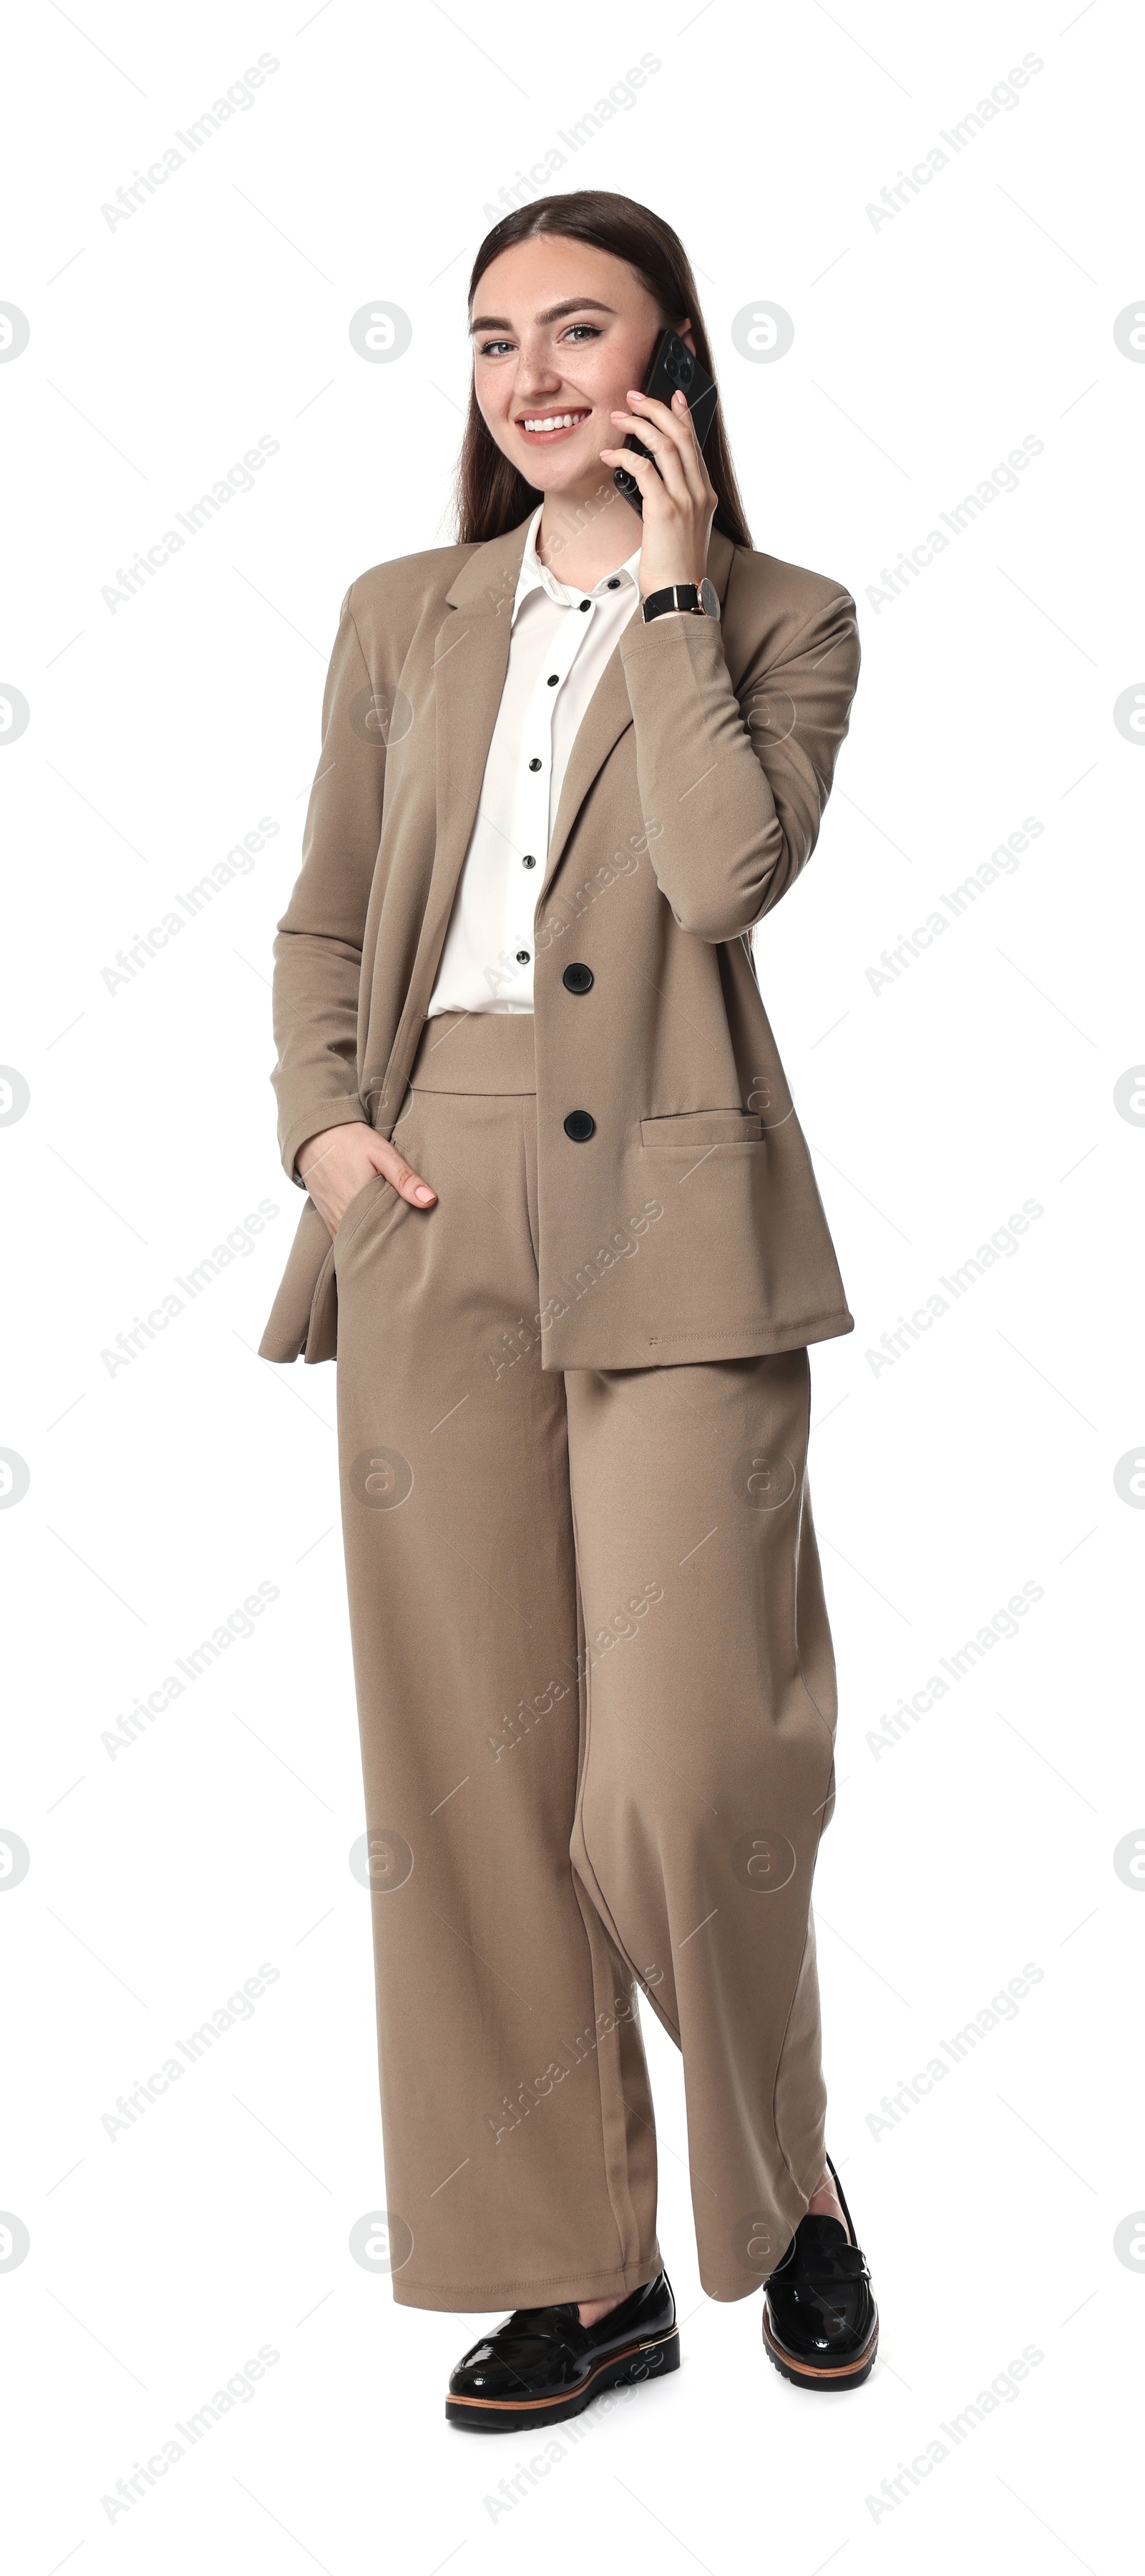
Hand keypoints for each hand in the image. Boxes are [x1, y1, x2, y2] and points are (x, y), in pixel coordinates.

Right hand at [295, 1122, 435, 1241]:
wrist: (314, 1134)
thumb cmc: (349, 1140)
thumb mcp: (381, 1153)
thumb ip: (404, 1178)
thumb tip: (429, 1200)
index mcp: (361, 1204)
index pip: (388, 1234)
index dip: (404, 1239)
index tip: (418, 1240)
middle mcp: (345, 1217)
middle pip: (373, 1242)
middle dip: (391, 1244)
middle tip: (410, 1245)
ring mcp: (334, 1219)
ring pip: (356, 1243)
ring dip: (373, 1244)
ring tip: (393, 1244)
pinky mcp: (327, 1218)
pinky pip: (341, 1240)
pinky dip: (356, 1242)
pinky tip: (370, 1241)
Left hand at [600, 387, 716, 597]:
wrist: (679, 595)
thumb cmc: (674, 567)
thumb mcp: (680, 528)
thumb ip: (673, 500)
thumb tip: (650, 479)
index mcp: (706, 495)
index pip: (694, 444)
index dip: (683, 416)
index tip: (672, 396)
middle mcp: (700, 493)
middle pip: (681, 435)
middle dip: (656, 409)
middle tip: (633, 398)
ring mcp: (685, 501)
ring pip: (664, 445)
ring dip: (638, 425)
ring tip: (617, 418)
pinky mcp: (664, 511)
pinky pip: (644, 469)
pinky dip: (624, 456)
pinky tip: (609, 455)